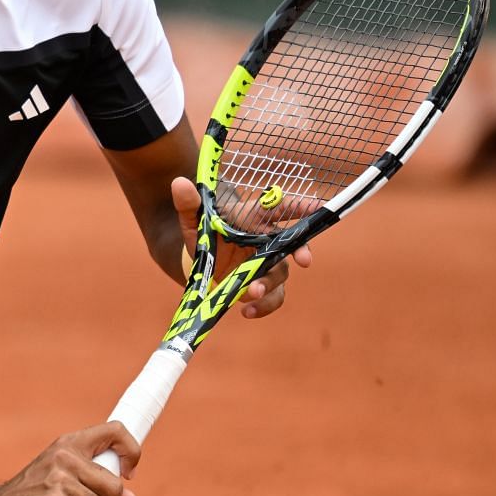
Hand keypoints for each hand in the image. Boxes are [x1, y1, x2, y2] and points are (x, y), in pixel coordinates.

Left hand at [170, 176, 312, 318]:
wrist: (202, 258)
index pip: (281, 207)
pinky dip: (263, 305)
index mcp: (255, 217)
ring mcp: (268, 263)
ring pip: (280, 274)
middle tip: (304, 260)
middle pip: (291, 244)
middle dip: (301, 251)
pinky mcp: (262, 285)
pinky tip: (246, 311)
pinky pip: (273, 297)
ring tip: (250, 292)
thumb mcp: (193, 218)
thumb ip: (188, 203)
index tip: (317, 206)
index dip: (300, 206)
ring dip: (269, 284)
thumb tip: (178, 183)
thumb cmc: (205, 231)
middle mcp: (268, 240)